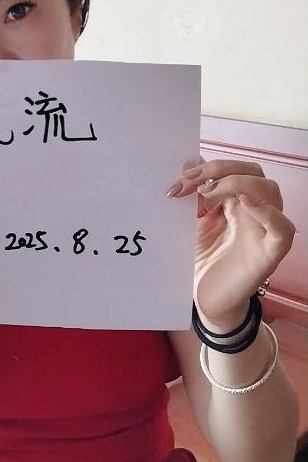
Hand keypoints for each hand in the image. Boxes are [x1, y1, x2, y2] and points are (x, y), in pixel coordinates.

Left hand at [166, 157, 296, 329]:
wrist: (206, 299)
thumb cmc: (203, 259)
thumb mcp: (192, 222)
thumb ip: (193, 196)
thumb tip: (188, 162)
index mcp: (237, 201)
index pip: (235, 168)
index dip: (208, 167)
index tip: (180, 178)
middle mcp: (255, 211)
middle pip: (254, 172)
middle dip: (220, 170)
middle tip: (190, 181)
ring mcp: (265, 230)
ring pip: (270, 191)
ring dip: (237, 183)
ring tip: (207, 193)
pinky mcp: (270, 253)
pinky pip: (281, 229)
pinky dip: (268, 213)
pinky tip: (245, 203)